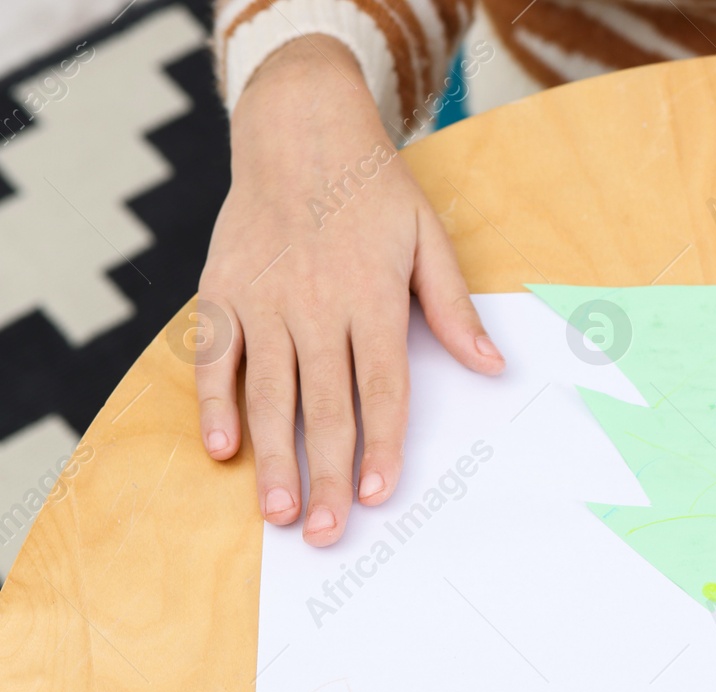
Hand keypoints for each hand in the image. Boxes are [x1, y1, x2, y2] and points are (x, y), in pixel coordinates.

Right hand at [195, 35, 503, 545]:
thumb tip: (494, 366)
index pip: (380, 386)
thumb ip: (454, 307)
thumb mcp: (428, 237)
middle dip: (328, 473)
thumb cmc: (373, 189)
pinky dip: (214, 404)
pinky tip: (222, 451)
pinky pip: (216, 357)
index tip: (379, 492)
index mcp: (372, 297)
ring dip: (274, 457)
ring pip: (268, 393)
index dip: (381, 443)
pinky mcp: (223, 291)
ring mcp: (263, 300)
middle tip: (328, 532)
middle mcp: (315, 304)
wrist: (298, 128)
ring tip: (281, 512)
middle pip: (325, 404)